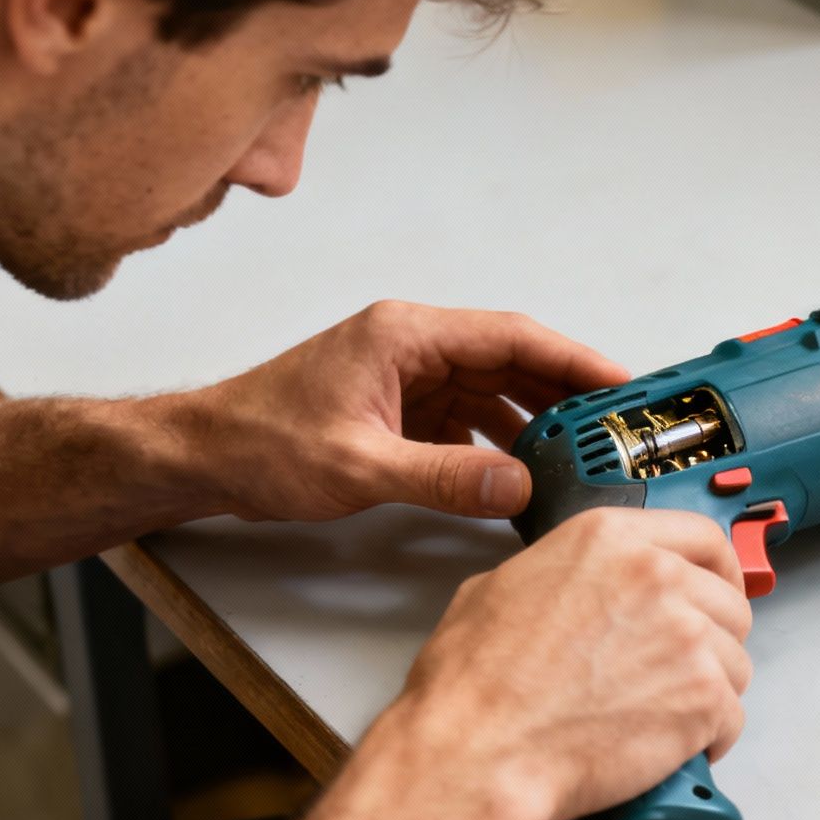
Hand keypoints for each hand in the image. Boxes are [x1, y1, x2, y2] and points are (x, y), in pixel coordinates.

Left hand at [185, 301, 627, 521]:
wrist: (202, 458)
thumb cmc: (258, 441)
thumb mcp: (360, 466)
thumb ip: (445, 477)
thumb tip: (516, 484)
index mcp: (405, 335)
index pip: (511, 337)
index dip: (572, 359)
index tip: (617, 382)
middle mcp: (411, 347)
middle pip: (510, 361)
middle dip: (565, 393)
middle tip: (616, 424)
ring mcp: (405, 377)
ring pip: (493, 391)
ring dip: (534, 421)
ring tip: (581, 453)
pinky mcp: (398, 409)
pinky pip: (467, 419)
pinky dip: (499, 443)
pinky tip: (522, 472)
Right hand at [398, 508, 752, 819]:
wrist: (479, 750)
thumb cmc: (476, 684)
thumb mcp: (502, 587)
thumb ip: (564, 573)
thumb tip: (579, 589)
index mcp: (610, 539)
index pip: (703, 537)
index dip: (717, 571)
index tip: (718, 592)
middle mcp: (658, 576)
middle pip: (729, 604)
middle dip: (711, 641)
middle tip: (678, 672)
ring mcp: (687, 636)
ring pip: (736, 663)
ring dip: (708, 692)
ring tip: (660, 717)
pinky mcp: (703, 696)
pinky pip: (732, 717)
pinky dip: (708, 739)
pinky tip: (668, 748)